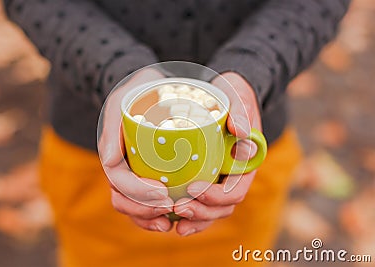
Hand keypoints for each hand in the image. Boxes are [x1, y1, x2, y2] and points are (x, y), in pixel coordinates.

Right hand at [98, 68, 173, 231]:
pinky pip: (148, 204)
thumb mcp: (120, 103)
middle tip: (169, 207)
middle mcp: (121, 171)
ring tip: (169, 222)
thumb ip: (112, 126)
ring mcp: (134, 177)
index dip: (138, 192)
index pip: (120, 182)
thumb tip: (108, 161)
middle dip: (144, 210)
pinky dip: (156, 216)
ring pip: (135, 208)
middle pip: (124, 200)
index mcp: (113, 156)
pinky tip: (172, 220)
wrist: (148, 92)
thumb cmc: (134, 96)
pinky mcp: (147, 179)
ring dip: (149, 219)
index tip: (162, 192)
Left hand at [174, 72, 261, 235]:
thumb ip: (240, 112)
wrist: (222, 95)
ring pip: (211, 211)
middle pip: (222, 207)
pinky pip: (199, 203)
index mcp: (246, 163)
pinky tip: (171, 219)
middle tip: (179, 208)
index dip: (217, 196)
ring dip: (194, 219)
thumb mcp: (237, 98)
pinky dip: (188, 214)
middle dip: (202, 212)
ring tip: (173, 220)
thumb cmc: (230, 96)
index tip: (194, 188)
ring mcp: (220, 180)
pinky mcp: (206, 178)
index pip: (236, 190)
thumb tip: (242, 132)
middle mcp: (234, 176)